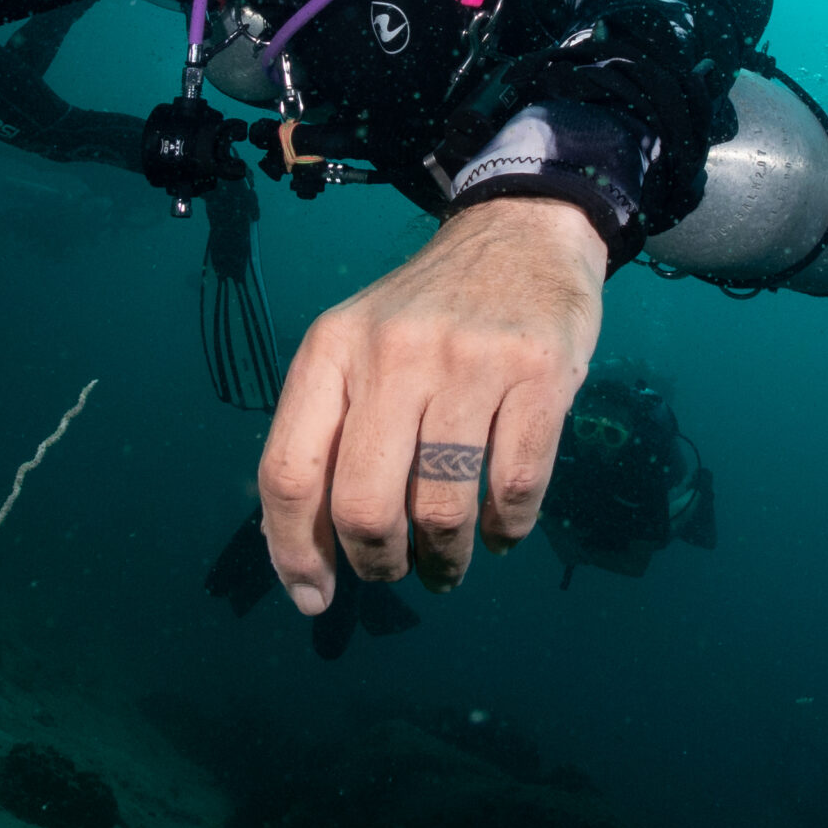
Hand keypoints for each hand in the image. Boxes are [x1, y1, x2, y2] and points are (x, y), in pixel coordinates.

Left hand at [259, 196, 605, 611]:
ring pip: (442, 507)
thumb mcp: (356, 346)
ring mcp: (469, 361)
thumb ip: (326, 433)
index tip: (313, 596)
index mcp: (331, 349)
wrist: (520, 231)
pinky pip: (517, 486)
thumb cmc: (428, 312)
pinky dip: (506, 529)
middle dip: (377, 562)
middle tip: (394, 570)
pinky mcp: (539, 373)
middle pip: (363, 503)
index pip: (288, 470)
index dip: (294, 551)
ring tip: (449, 560)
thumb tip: (301, 549)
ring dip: (445, 557)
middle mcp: (392, 352)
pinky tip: (501, 531)